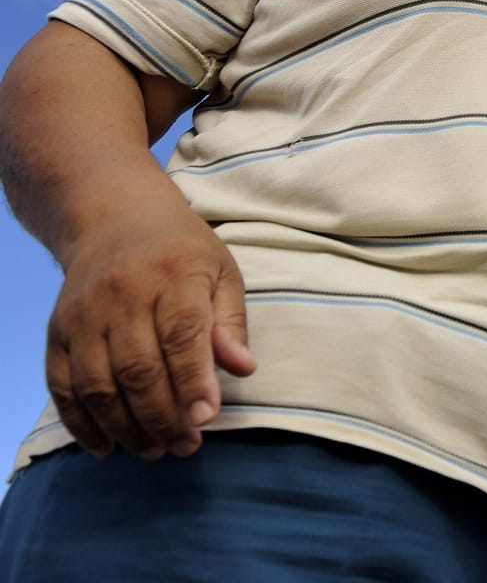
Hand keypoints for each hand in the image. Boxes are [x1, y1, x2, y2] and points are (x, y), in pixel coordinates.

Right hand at [46, 194, 255, 459]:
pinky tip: (106, 446)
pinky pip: (63, 386)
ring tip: (154, 451)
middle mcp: (123, 295)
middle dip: (162, 417)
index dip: (193, 381)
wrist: (115, 221)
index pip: (182, 335)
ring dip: (125, 427)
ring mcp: (84, 315)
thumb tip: (243, 369)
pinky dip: (81, 423)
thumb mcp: (222, 273)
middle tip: (185, 447)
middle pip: (138, 368)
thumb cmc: (182, 253)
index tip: (205, 419)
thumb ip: (230, 323)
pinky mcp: (58, 332)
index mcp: (174, 276)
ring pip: (99, 384)